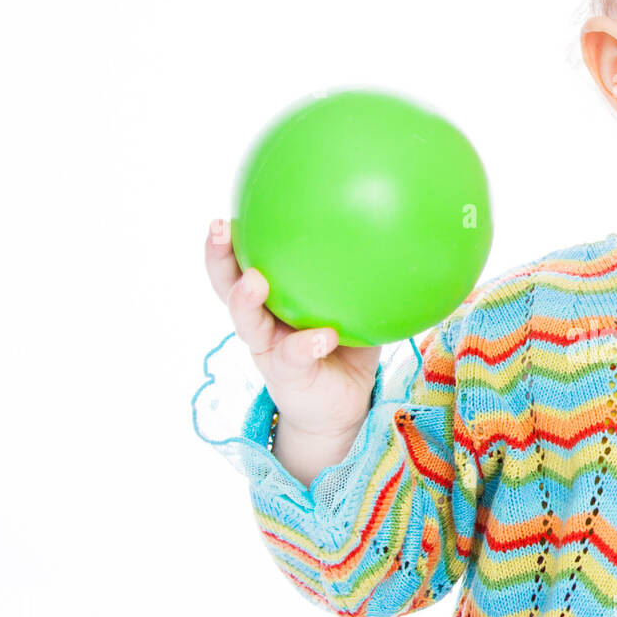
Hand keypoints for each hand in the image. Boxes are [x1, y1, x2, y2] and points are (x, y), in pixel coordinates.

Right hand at [203, 217, 380, 438]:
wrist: (342, 405)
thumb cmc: (347, 347)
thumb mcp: (355, 309)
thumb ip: (363, 278)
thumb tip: (397, 234)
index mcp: (272, 300)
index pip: (242, 264)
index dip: (227, 240)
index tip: (225, 211)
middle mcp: (262, 322)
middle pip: (228, 286)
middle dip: (219, 258)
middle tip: (221, 228)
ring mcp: (270, 349)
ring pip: (248, 322)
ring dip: (246, 300)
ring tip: (254, 280)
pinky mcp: (287, 375)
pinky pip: (294, 356)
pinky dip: (307, 344)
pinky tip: (323, 336)